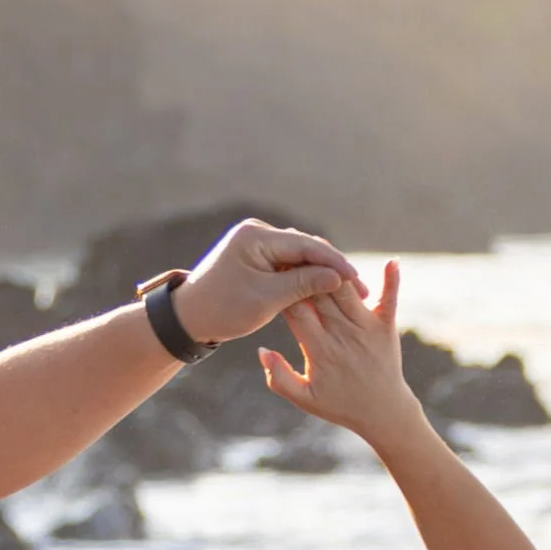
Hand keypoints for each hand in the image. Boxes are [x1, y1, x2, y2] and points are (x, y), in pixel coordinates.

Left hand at [176, 217, 365, 345]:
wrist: (189, 317)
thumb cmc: (222, 309)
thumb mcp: (265, 300)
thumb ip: (302, 286)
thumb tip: (337, 278)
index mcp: (255, 236)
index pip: (305, 245)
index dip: (334, 263)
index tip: (357, 280)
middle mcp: (257, 232)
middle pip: (306, 247)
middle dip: (333, 267)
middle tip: (361, 289)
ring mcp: (258, 242)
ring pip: (301, 255)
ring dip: (323, 273)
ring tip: (350, 292)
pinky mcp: (259, 255)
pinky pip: (290, 263)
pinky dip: (307, 276)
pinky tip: (327, 290)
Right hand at [259, 261, 422, 444]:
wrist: (383, 414)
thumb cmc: (340, 405)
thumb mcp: (304, 399)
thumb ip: (279, 377)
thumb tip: (261, 349)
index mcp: (319, 349)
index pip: (295, 309)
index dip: (282, 287)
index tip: (270, 270)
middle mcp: (342, 334)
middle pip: (318, 292)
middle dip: (303, 269)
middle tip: (290, 247)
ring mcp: (366, 328)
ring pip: (346, 288)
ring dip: (334, 266)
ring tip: (320, 247)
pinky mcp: (386, 326)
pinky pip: (390, 298)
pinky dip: (392, 280)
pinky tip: (392, 261)